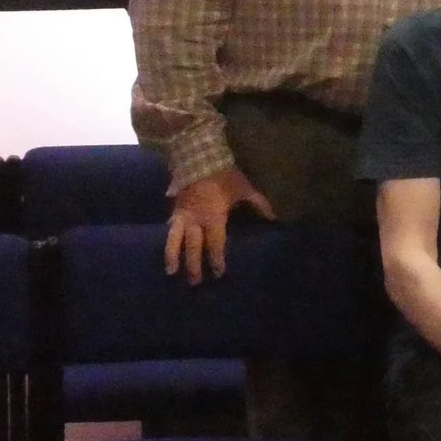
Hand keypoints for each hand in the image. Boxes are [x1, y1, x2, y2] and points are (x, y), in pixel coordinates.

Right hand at [164, 168, 276, 283]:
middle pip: (193, 247)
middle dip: (194, 266)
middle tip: (195, 283)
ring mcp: (182, 215)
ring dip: (173, 256)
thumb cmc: (224, 175)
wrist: (198, 156)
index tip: (219, 273)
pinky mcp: (174, 209)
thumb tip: (275, 218)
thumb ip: (259, 204)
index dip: (217, 260)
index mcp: (213, 217)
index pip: (215, 244)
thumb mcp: (244, 189)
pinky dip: (167, 240)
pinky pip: (169, 228)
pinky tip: (166, 251)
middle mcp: (195, 220)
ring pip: (175, 240)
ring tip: (171, 272)